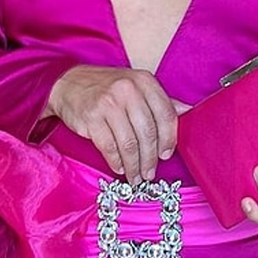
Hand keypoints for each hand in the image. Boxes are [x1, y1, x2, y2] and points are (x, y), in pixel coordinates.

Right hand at [47, 65, 178, 183]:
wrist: (68, 83)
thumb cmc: (106, 87)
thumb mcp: (135, 85)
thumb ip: (160, 100)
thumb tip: (189, 112)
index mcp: (144, 81)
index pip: (166, 114)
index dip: (169, 138)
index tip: (167, 154)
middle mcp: (128, 89)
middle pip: (148, 132)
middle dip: (151, 158)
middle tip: (150, 173)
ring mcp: (109, 103)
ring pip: (129, 143)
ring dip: (134, 165)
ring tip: (136, 177)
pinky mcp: (92, 118)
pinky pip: (110, 147)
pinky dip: (117, 162)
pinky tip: (120, 168)